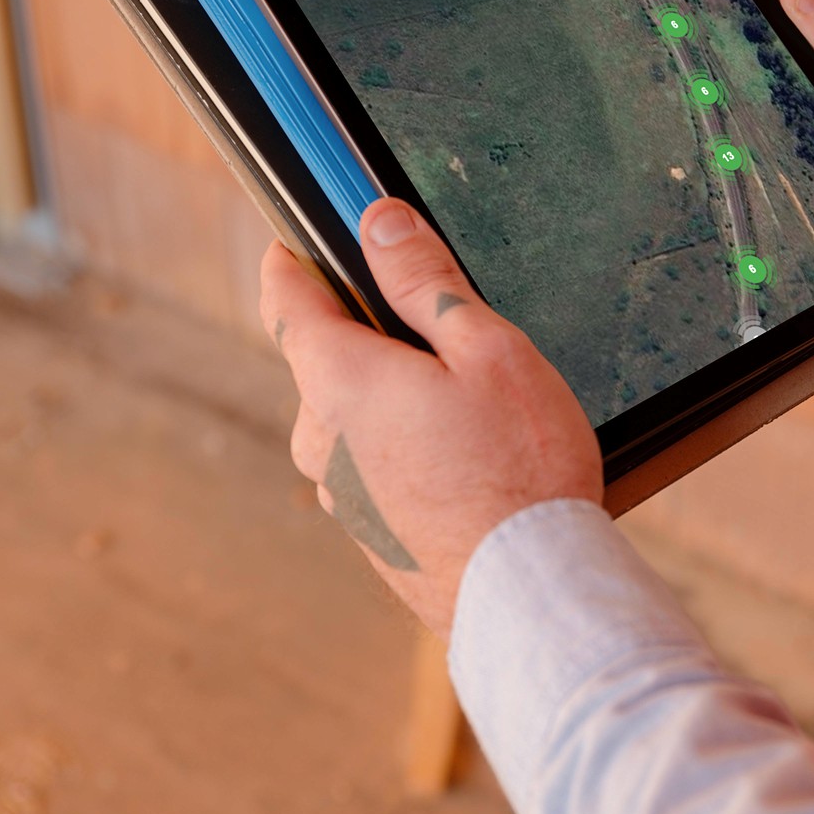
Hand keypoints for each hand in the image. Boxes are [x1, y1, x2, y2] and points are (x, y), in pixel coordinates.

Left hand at [259, 199, 602, 634]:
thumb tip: (378, 222)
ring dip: (394, 394)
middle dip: (372, 332)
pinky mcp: (368, 530)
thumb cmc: (518, 467)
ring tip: (473, 407)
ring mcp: (340, 491)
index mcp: (338, 380)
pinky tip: (471, 459)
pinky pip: (374, 462)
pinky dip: (406, 445)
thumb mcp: (485, 348)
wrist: (527, 592)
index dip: (293, 258)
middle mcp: (321, 438)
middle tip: (444, 329)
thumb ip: (423, 280)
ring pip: (353, 413)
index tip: (304, 236)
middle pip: (326, 357)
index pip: (286, 298)